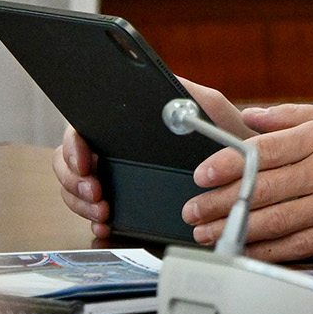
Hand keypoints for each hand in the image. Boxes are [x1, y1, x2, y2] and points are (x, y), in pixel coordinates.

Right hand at [53, 77, 245, 237]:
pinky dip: (92, 220)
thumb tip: (163, 89)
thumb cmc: (224, 132)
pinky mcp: (123, 201)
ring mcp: (114, 176)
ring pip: (75, 189)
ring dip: (81, 202)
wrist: (244, 167)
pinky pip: (93, 213)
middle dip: (74, 180)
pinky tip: (105, 224)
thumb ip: (186, 94)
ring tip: (104, 211)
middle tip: (96, 192)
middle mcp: (112, 149)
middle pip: (68, 162)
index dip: (73, 146)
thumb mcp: (208, 106)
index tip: (86, 162)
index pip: (80, 129)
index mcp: (123, 124)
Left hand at [181, 104, 312, 260]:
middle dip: (219, 202)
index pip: (264, 151)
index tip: (201, 174)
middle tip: (192, 210)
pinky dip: (269, 251)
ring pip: (274, 220)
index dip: (226, 164)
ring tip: (208, 234)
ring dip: (234, 230)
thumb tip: (249, 116)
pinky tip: (247, 252)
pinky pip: (299, 246)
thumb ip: (294, 117)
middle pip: (261, 188)